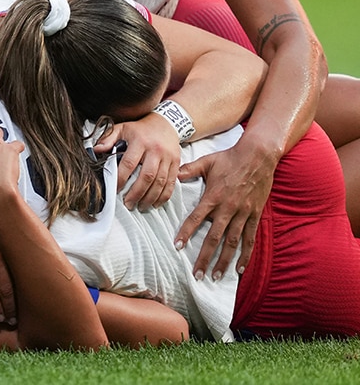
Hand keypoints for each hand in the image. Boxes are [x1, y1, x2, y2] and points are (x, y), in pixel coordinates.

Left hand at [94, 114, 180, 210]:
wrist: (166, 123)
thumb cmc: (140, 129)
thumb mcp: (122, 128)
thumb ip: (108, 138)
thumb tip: (96, 150)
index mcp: (140, 141)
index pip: (129, 163)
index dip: (121, 178)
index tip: (115, 189)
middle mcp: (156, 150)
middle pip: (147, 176)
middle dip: (136, 193)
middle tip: (128, 203)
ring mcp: (168, 158)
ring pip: (160, 182)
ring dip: (150, 197)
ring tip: (140, 206)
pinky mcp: (176, 164)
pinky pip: (171, 183)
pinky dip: (164, 196)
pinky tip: (155, 203)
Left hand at [174, 138, 276, 278]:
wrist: (258, 156)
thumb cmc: (229, 158)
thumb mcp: (206, 162)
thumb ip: (189, 170)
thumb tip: (174, 174)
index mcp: (213, 196)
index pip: (196, 218)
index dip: (186, 233)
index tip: (178, 246)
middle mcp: (228, 208)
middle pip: (214, 237)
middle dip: (205, 257)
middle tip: (197, 274)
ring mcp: (243, 213)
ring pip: (232, 242)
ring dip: (224, 261)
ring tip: (216, 277)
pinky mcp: (255, 215)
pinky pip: (250, 239)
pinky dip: (246, 254)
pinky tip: (240, 269)